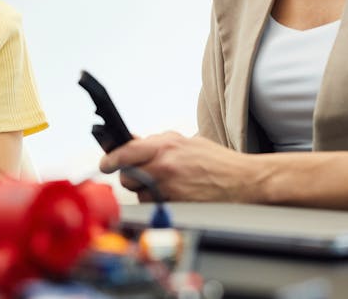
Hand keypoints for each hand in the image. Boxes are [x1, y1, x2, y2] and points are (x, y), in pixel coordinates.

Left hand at [99, 131, 254, 201]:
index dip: (110, 159)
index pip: (126, 151)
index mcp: (166, 145)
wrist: (243, 180)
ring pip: (140, 193)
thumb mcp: (185, 142)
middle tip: (139, 175)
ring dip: (145, 191)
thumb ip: (157, 143)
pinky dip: (159, 202)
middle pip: (127, 176)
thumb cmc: (216, 161)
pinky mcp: (176, 204)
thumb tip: (131, 142)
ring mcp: (170, 186)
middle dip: (129, 177)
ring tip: (166, 185)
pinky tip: (174, 195)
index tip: (105, 163)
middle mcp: (165, 165)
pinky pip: (155, 205)